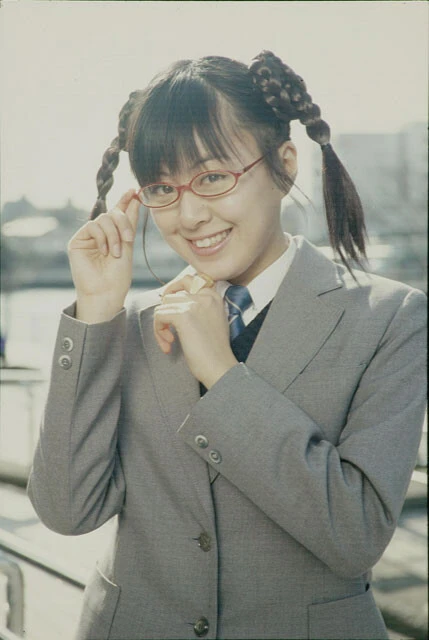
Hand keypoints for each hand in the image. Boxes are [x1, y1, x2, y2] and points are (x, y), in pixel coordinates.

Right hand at [68, 190, 139, 321]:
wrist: (106, 292)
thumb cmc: (118, 275)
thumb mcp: (128, 245)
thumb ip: (129, 221)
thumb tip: (135, 198)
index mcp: (114, 235)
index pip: (118, 214)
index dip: (125, 201)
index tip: (135, 191)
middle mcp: (100, 234)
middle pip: (112, 214)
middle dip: (123, 223)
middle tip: (129, 239)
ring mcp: (88, 237)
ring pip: (103, 219)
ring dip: (114, 234)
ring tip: (116, 252)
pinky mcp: (77, 241)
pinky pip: (92, 226)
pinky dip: (102, 237)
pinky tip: (105, 251)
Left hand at [154, 275, 237, 387]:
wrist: (220, 366)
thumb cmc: (214, 351)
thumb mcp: (212, 321)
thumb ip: (199, 308)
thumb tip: (173, 303)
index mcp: (214, 296)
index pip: (190, 279)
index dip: (175, 289)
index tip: (171, 306)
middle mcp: (205, 296)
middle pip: (172, 294)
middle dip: (166, 312)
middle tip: (166, 328)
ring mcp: (194, 304)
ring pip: (163, 306)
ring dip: (161, 325)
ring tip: (170, 342)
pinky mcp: (183, 315)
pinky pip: (159, 316)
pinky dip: (159, 332)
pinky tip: (169, 346)